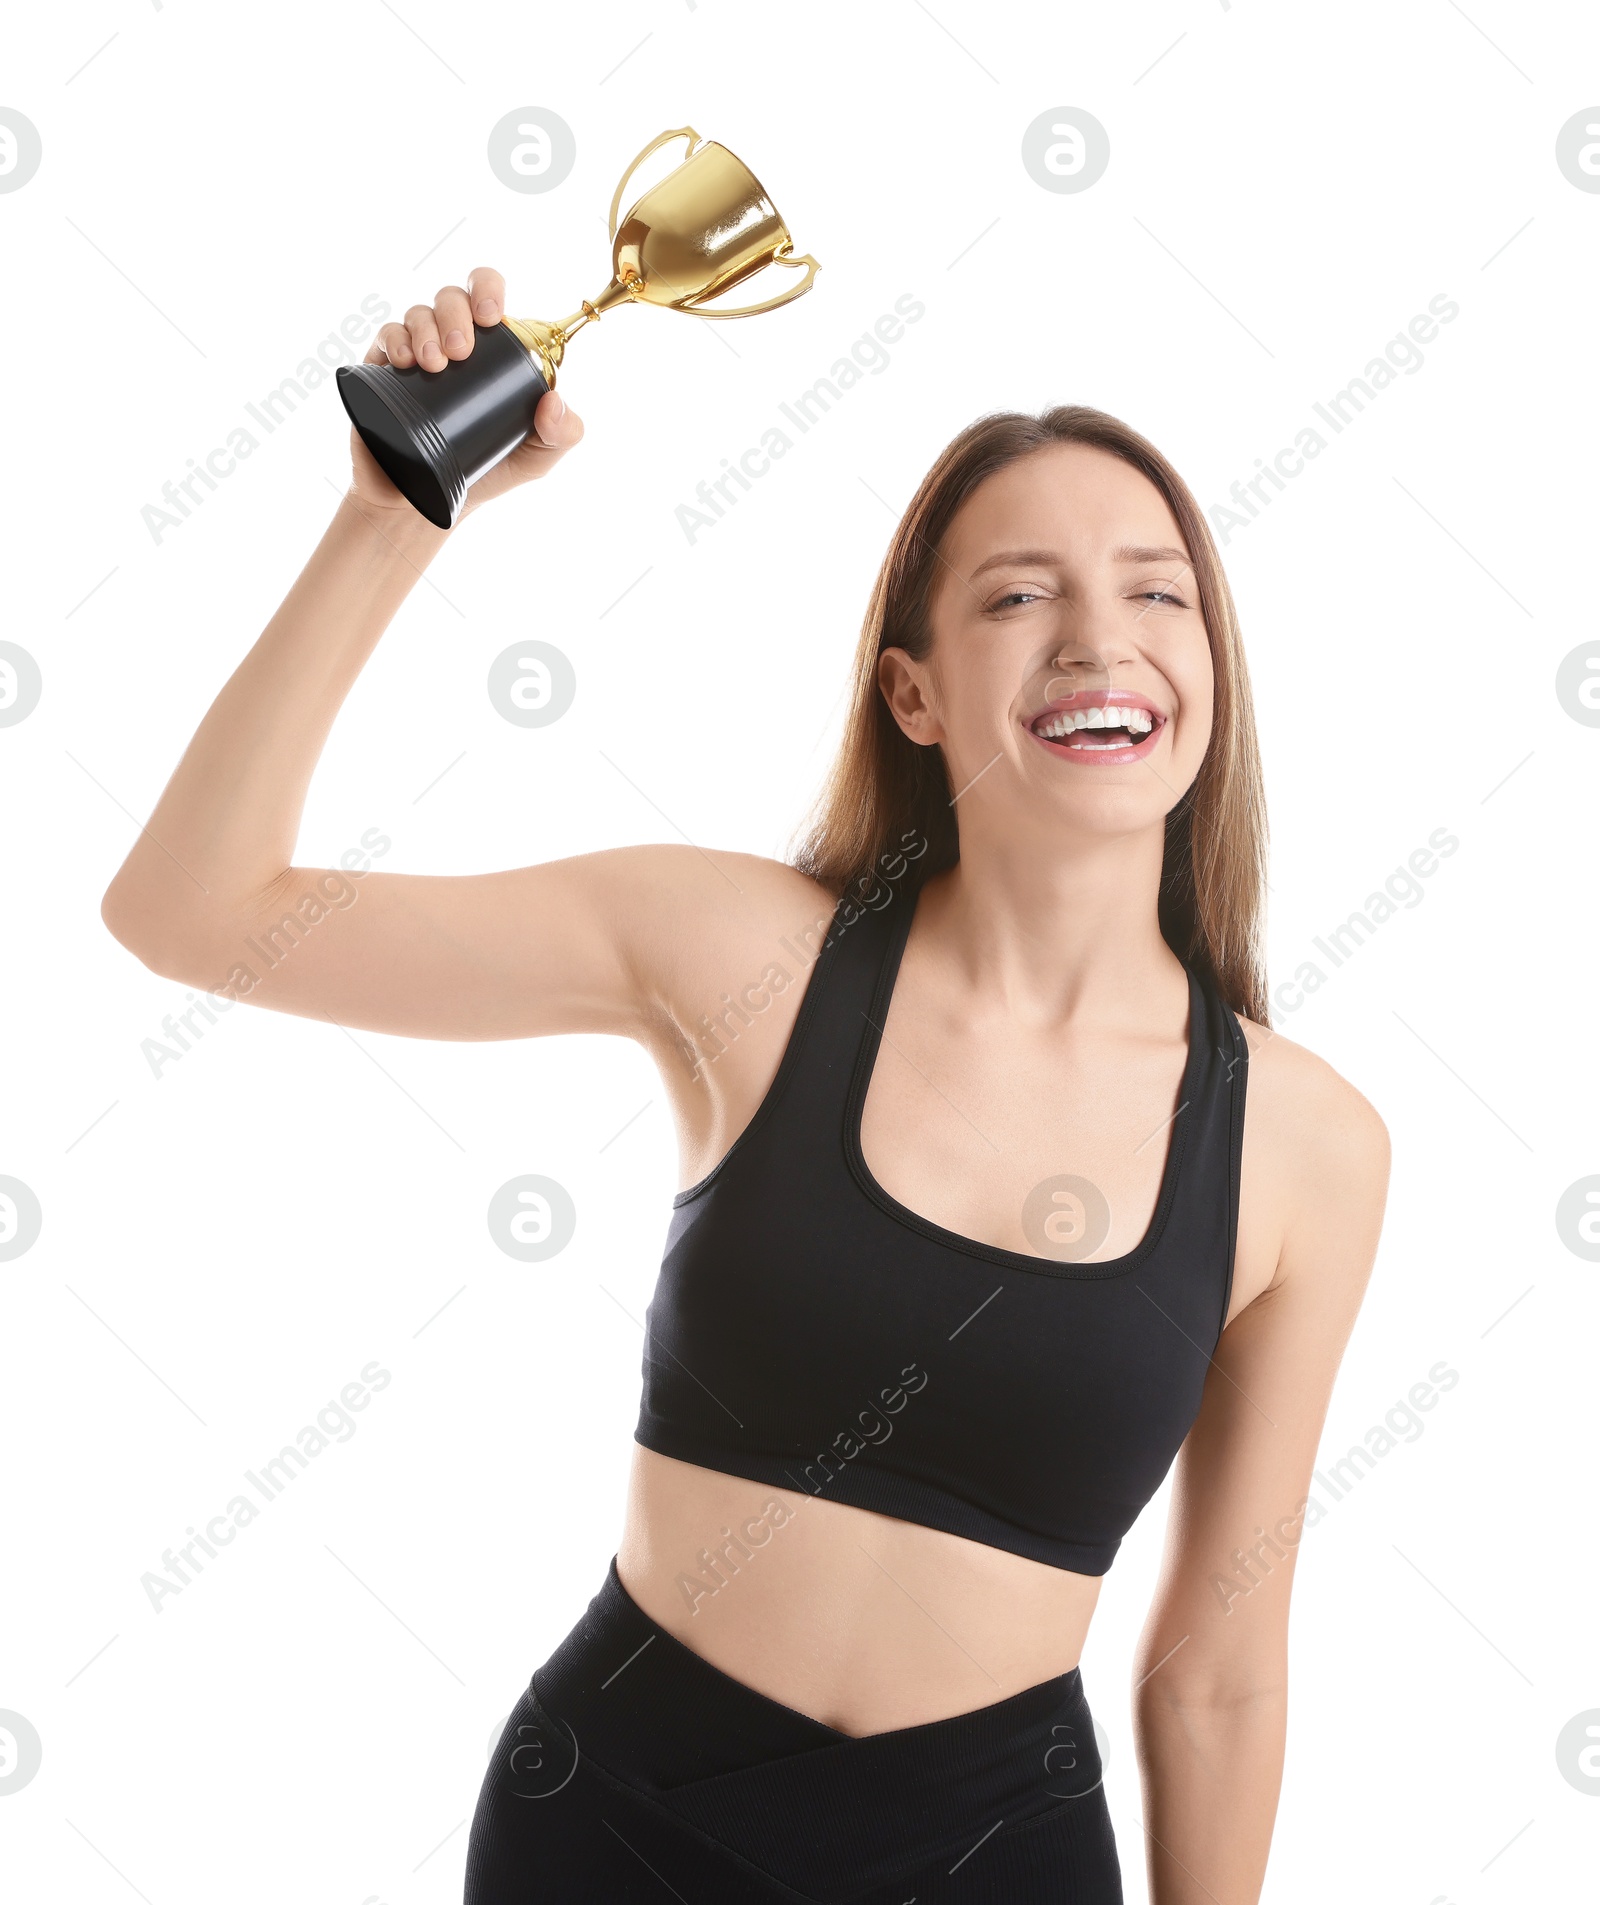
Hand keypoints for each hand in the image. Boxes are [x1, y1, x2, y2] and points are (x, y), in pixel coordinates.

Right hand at [347, 265, 584, 523]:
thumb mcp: (535, 459)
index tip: (492, 318)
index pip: (487, 296)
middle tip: (460, 353)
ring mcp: (416, 355)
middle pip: (451, 298)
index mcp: (491, 351)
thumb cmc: (484, 475)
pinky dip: (394, 340)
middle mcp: (452, 343)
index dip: (488, 290)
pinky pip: (385, 336)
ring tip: (434, 364)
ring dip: (426, 328)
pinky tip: (404, 362)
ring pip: (417, 313)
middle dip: (456, 314)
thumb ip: (561, 436)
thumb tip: (554, 401)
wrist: (425, 506)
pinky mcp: (382, 371)